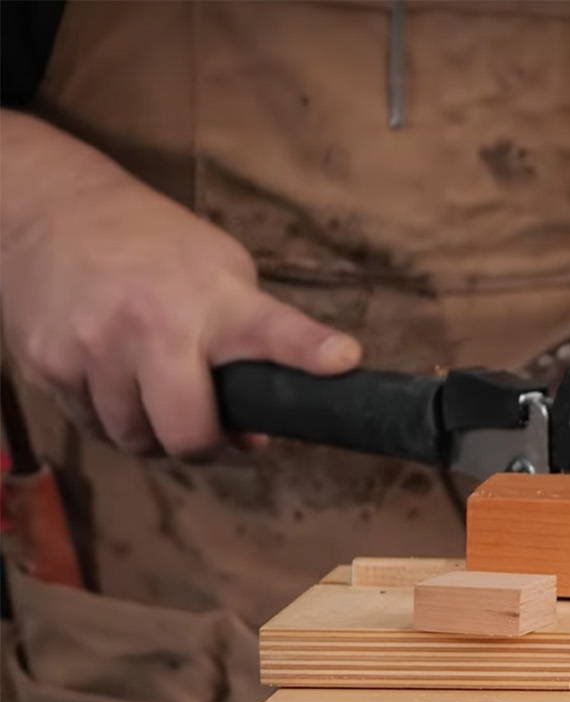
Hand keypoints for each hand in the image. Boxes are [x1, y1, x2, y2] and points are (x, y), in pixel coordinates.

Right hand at [0, 160, 359, 458]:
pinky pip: (92, 425)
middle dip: (203, 443)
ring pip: (135, 438)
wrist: (54, 211)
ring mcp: (95, 346)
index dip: (310, 350)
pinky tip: (114, 379)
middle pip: (187, 433)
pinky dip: (110, 417)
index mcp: (214, 298)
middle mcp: (154, 323)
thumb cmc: (157, 250)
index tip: (343, 360)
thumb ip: (250, 347)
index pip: (273, 331)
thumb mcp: (219, 272)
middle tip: (209, 429)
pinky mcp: (48, 362)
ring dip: (152, 432)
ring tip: (155, 392)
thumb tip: (253, 435)